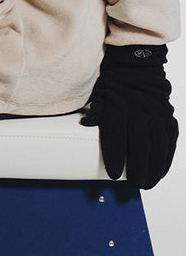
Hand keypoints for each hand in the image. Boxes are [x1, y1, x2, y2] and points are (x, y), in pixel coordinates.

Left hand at [81, 44, 177, 189]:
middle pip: (140, 147)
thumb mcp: (98, 98)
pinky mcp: (168, 118)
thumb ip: (95, 114)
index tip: (114, 175)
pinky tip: (161, 171)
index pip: (117, 139)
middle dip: (137, 169)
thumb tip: (85, 124)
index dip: (115, 159)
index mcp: (119, 109)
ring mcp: (156, 115)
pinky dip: (166, 158)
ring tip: (148, 184)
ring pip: (157, 146)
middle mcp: (139, 113)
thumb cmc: (112, 88)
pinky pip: (170, 141)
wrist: (136, 70)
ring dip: (154, 168)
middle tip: (134, 185)